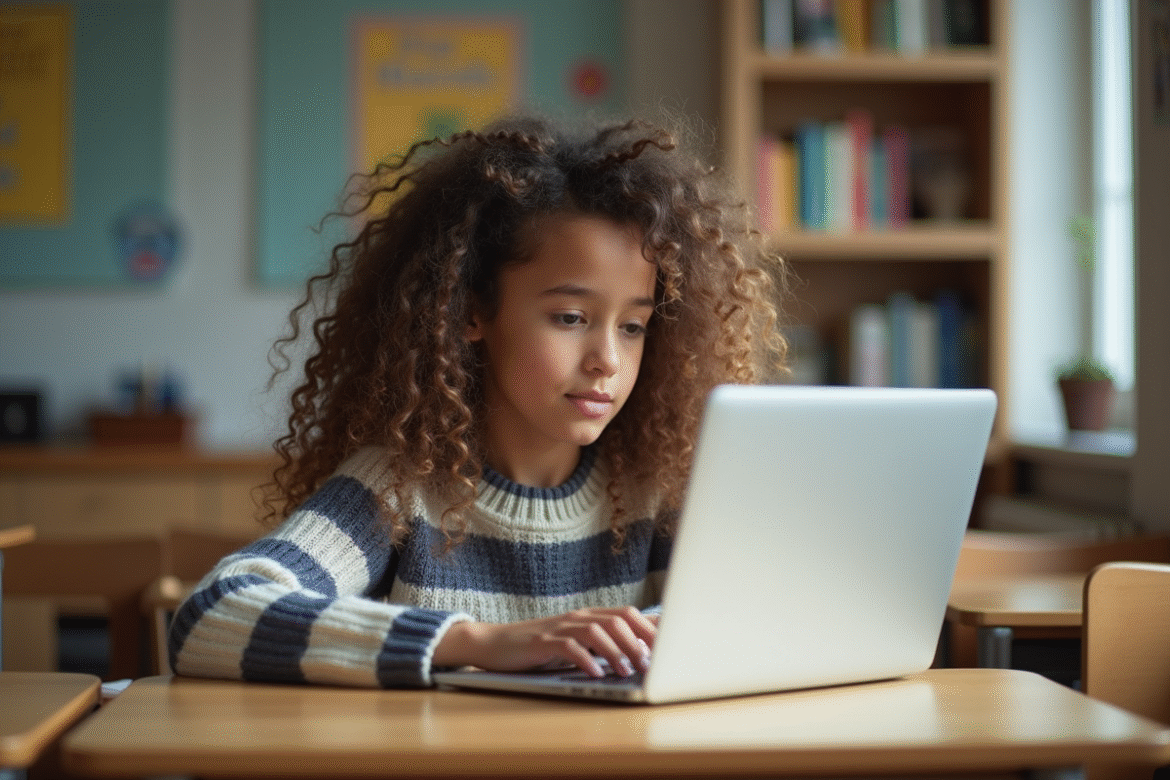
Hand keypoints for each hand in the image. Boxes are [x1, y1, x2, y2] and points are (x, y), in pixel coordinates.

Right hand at [433, 607, 656, 677]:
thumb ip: (602, 642)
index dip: (649, 627)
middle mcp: (577, 617)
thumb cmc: (539, 647)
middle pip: (617, 619)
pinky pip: (569, 647)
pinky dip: (585, 660)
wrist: (495, 643)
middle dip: (637, 641)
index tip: (669, 646)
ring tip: (627, 671)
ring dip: (615, 651)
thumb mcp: (574, 641)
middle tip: (650, 664)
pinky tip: (595, 673)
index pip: (627, 613)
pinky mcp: (542, 643)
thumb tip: (640, 649)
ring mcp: (559, 628)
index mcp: (588, 615)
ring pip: (596, 631)